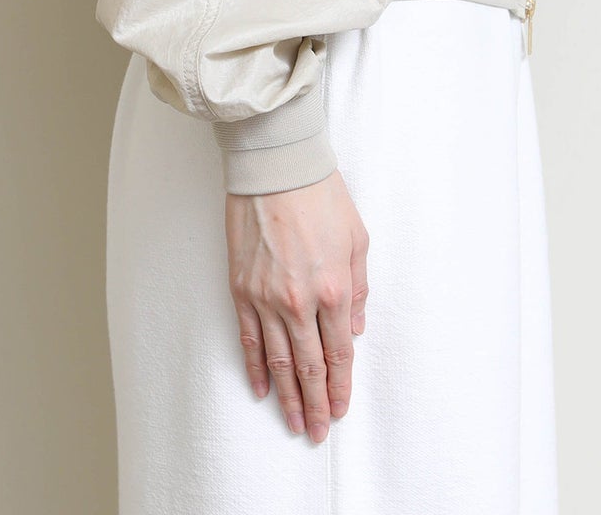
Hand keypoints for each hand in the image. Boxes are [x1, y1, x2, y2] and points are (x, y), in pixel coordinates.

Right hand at [224, 168, 369, 442]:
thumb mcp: (358, 239)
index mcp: (334, 289)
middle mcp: (300, 302)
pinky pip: (248, 338)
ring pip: (278, 360)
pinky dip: (255, 366)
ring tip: (293, 422)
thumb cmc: (322, 196)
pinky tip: (261, 388)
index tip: (339, 409)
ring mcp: (266, 298)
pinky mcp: (241, 289)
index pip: (338, 353)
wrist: (276, 168)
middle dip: (314, 404)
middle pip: (309, 367)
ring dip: (287, 396)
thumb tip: (353, 328)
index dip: (340, 386)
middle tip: (316, 432)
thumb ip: (358, 288)